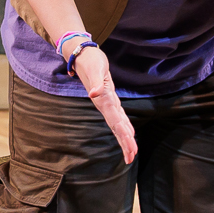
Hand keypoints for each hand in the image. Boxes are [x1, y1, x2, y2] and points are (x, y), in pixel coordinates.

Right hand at [73, 45, 137, 163]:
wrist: (82, 54)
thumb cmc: (89, 60)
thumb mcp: (94, 69)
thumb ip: (94, 82)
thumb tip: (93, 94)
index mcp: (103, 100)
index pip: (116, 122)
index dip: (124, 136)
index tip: (131, 149)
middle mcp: (105, 104)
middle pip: (117, 127)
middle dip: (124, 143)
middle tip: (131, 157)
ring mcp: (107, 102)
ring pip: (117, 124)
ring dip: (124, 138)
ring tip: (131, 152)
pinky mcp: (109, 98)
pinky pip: (118, 116)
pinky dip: (124, 127)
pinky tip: (128, 133)